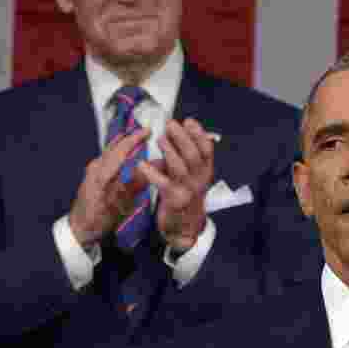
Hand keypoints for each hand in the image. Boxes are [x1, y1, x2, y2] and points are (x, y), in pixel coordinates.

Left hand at [69, 128, 150, 247]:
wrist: (78, 229)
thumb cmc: (96, 220)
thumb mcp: (118, 206)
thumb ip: (133, 185)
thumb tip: (149, 169)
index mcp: (101, 174)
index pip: (120, 149)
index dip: (135, 139)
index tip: (147, 132)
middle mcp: (95, 168)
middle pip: (115, 147)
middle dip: (131, 138)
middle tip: (145, 133)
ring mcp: (93, 171)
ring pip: (111, 152)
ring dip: (126, 145)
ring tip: (139, 142)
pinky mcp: (93, 176)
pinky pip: (109, 159)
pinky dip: (121, 154)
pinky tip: (128, 157)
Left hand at [139, 118, 214, 251]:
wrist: (185, 226)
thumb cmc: (185, 194)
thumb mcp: (193, 174)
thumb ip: (189, 155)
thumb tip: (184, 128)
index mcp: (205, 171)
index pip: (206, 149)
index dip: (199, 134)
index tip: (188, 121)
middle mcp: (199, 180)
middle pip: (193, 155)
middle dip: (182, 138)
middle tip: (170, 124)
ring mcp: (187, 190)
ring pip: (180, 167)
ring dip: (170, 151)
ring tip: (160, 139)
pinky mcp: (174, 201)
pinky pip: (163, 184)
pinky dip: (152, 173)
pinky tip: (142, 164)